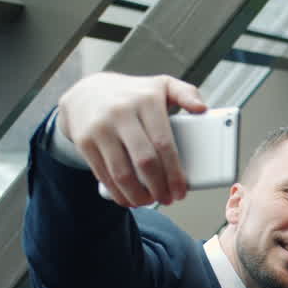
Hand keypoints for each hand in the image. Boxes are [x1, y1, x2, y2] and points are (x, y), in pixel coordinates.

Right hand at [57, 72, 206, 206]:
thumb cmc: (134, 94)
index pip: (164, 144)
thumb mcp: (162, 85)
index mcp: (146, 101)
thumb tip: (202, 109)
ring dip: (138, 195)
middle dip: (159, 187)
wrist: (87, 91)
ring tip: (149, 201)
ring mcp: (100, 128)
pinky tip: (130, 199)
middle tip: (168, 199)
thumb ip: (186, 93)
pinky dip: (118, 193)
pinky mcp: (84, 141)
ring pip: (122, 173)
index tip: (181, 190)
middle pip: (144, 161)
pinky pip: (103, 175)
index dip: (174, 173)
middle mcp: (121, 113)